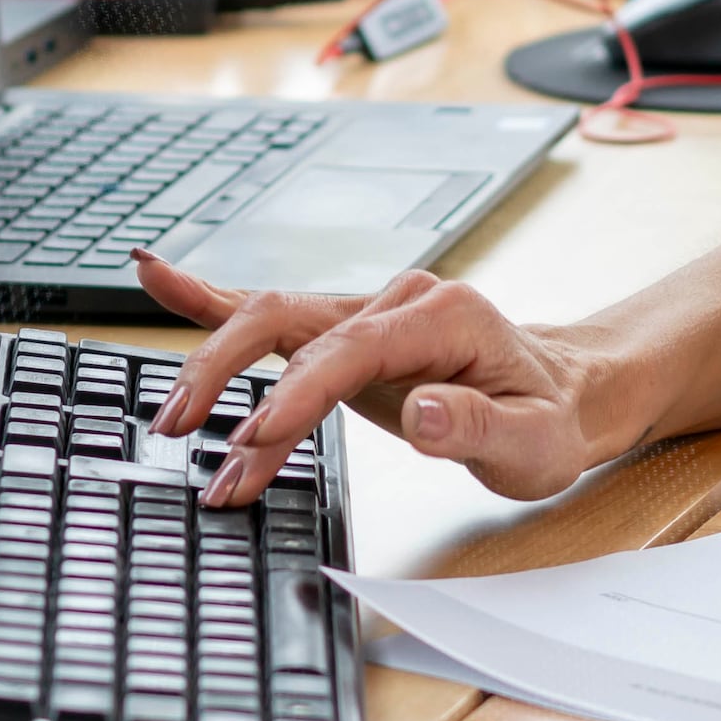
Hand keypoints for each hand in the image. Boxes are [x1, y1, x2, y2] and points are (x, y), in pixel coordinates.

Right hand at [139, 254, 617, 506]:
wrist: (564, 394)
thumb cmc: (550, 419)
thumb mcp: (536, 442)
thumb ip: (479, 428)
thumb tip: (426, 414)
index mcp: (442, 316)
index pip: (351, 349)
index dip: (298, 393)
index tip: (255, 437)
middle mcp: (395, 300)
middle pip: (290, 319)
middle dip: (229, 373)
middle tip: (186, 431)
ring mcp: (366, 311)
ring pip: (269, 322)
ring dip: (214, 367)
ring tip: (170, 419)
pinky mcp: (344, 332)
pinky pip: (270, 311)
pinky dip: (210, 299)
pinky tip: (157, 277)